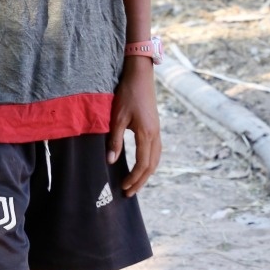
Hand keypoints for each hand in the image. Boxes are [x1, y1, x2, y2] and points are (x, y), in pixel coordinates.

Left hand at [107, 58, 161, 197]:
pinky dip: (150, 163)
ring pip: (156, 159)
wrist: (140, 76)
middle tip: (129, 193)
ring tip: (135, 183)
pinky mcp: (155, 127)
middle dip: (141, 181)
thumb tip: (111, 161)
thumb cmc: (127, 94)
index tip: (123, 187)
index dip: (133, 178)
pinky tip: (142, 166)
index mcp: (146, 134)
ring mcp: (157, 131)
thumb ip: (115, 140)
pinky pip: (156, 151)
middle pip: (152, 166)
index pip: (142, 164)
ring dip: (146, 174)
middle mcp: (155, 135)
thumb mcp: (117, 117)